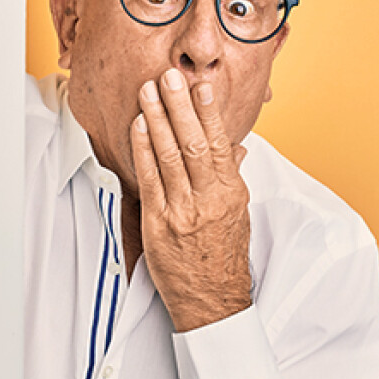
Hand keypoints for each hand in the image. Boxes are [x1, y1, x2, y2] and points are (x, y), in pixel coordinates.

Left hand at [130, 68, 252, 331]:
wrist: (212, 302)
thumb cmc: (225, 258)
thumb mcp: (239, 215)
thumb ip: (234, 177)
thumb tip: (237, 148)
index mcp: (232, 194)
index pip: (221, 144)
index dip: (209, 113)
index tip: (201, 87)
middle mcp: (209, 200)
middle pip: (193, 143)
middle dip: (179, 106)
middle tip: (169, 77)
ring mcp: (182, 211)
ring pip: (169, 156)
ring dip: (157, 120)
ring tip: (148, 91)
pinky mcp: (159, 224)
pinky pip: (150, 179)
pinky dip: (143, 149)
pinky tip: (138, 126)